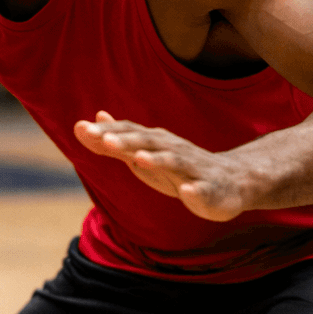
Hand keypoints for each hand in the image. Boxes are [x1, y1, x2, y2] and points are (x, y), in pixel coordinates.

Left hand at [74, 109, 249, 220]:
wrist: (232, 182)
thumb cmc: (180, 169)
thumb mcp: (143, 156)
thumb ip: (116, 141)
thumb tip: (88, 121)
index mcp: (156, 143)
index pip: (128, 132)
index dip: (106, 131)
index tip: (80, 128)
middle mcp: (174, 150)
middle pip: (148, 142)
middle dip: (126, 140)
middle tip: (104, 139)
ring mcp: (193, 169)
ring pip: (174, 161)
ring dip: (157, 159)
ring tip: (138, 158)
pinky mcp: (211, 190)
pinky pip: (203, 190)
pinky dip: (195, 190)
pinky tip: (187, 192)